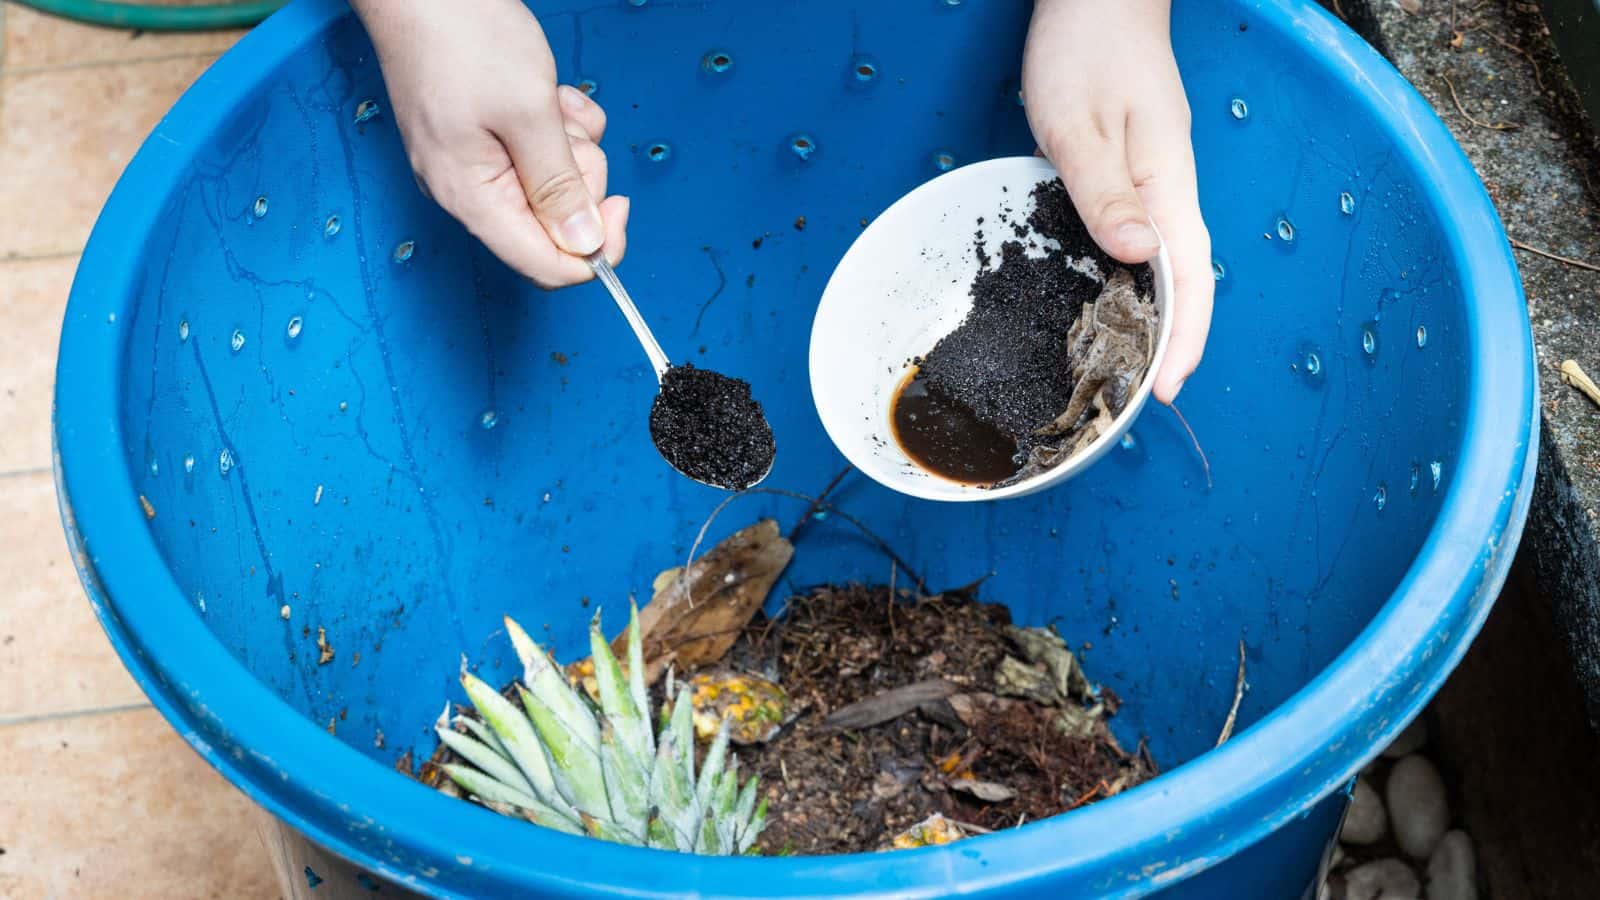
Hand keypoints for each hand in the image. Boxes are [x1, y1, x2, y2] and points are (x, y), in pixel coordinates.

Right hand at [351, 0, 628, 287]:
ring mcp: (474, 164)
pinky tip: (549, 94)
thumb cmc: (463, 36)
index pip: (545, 267)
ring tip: (553, 102)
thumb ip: (559, 186)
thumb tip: (585, 246)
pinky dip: (559, 125)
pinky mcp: (484, 139)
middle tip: (572, 132)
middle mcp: (468, 192)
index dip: (594, 251)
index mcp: (473, 199)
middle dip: (582, 179)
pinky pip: (542, 151)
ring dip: (572, 143)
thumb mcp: (529, 113)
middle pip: (553, 225)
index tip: (621, 205)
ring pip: (553, 183)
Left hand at [1022, 0, 1210, 403]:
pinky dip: (1135, 281)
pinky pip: (1145, 240)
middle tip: (1137, 397)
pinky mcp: (1138, 174)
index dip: (1183, 338)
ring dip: (1155, 317)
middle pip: (1185, 280)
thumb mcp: (1077, 121)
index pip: (1188, 276)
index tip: (1163, 389)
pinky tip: (1111, 301)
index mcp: (1166, 181)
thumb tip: (1138, 257)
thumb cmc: (1085, 48)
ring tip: (1126, 367)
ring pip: (1167, 264)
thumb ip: (1104, 189)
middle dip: (1171, 343)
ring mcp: (1158, 181)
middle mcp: (1171, 188)